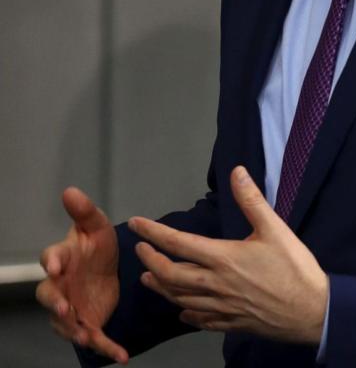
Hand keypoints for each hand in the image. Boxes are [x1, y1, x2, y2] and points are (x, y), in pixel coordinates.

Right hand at [36, 188, 127, 363]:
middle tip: (65, 308)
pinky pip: (94, 337)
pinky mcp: (87, 322)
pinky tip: (121, 356)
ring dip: (74, 330)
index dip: (51, 262)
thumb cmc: (97, 247)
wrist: (107, 270)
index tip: (55, 266)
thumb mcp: (97, 228)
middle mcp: (61, 286)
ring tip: (87, 336)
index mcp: (63, 259)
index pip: (51, 258)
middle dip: (55, 303)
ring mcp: (71, 307)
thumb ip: (85, 212)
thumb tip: (70, 190)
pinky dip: (106, 348)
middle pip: (49, 295)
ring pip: (65, 322)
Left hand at [129, 166, 327, 344]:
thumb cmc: (295, 268)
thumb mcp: (276, 229)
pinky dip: (185, 313)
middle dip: (150, 261)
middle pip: (169, 275)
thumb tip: (237, 172)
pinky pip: (199, 320)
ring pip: (178, 298)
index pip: (177, 243)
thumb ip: (252, 201)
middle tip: (140, 250)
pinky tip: (182, 311)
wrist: (311, 310)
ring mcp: (220, 306)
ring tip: (149, 277)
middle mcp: (215, 284)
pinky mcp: (230, 322)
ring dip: (160, 287)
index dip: (152, 232)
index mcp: (223, 258)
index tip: (136, 224)